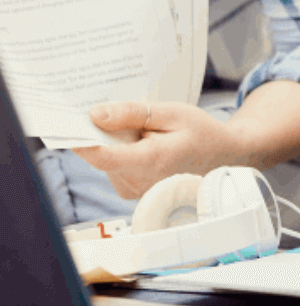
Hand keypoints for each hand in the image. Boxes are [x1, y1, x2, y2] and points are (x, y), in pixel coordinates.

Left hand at [75, 102, 240, 198]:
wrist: (224, 157)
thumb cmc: (202, 133)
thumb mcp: (172, 113)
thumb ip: (133, 114)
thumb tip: (95, 115)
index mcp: (149, 162)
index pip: (101, 155)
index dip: (81, 138)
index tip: (69, 122)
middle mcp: (137, 183)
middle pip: (103, 153)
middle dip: (109, 133)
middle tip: (136, 119)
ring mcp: (134, 191)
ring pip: (108, 159)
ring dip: (119, 143)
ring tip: (150, 133)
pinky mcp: (132, 191)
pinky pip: (115, 167)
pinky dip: (124, 152)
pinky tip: (148, 144)